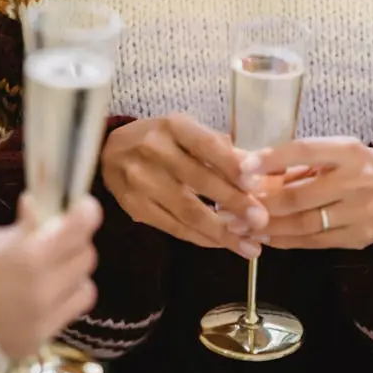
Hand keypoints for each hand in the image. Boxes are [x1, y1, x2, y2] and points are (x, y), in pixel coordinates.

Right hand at [0, 193, 101, 360]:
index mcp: (29, 256)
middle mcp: (45, 289)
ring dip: (73, 276)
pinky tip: (38, 296)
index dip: (86, 212)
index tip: (81, 205)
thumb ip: (20, 228)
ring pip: (85, 290)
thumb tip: (38, 209)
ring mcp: (45, 320)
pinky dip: (60, 301)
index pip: (79, 228)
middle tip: (58, 237)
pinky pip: (66, 315)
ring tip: (51, 271)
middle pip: (86, 258)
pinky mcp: (39, 343)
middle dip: (76, 243)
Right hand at [100, 114, 268, 257]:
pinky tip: (223, 244)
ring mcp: (140, 181)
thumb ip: (222, 149)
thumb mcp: (188, 132)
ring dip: (222, 231)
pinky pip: (174, 228)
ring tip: (250, 246)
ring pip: (187, 211)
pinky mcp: (135, 207)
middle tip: (261, 221)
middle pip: (198, 180)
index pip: (206, 145)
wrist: (110, 152)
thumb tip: (262, 167)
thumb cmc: (161, 139)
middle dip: (233, 203)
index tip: (256, 184)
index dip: (231, 165)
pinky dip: (202, 238)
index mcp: (173, 126)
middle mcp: (153, 150)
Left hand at [251, 138, 372, 249]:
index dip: (271, 160)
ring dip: (269, 227)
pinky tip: (267, 237)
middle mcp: (356, 181)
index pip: (304, 151)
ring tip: (241, 226)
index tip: (243, 169)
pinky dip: (287, 241)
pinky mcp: (360, 238)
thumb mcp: (336, 153)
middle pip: (300, 196)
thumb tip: (252, 175)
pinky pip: (315, 242)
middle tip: (232, 206)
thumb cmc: (362, 167)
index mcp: (348, 151)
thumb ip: (298, 164)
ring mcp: (360, 213)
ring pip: (305, 224)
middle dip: (261, 204)